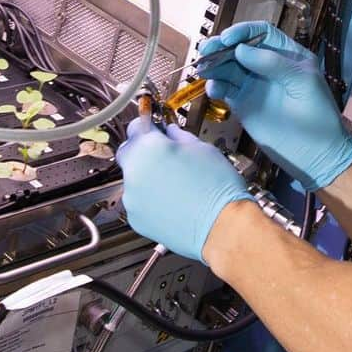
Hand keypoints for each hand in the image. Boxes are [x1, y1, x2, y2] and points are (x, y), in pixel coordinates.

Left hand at [116, 118, 252, 262]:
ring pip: (134, 179)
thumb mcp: (202, 149)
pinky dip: (150, 199)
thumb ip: (179, 136)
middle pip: (129, 152)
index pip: (135, 126)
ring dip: (148, 177)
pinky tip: (173, 200)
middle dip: (144, 151)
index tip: (154, 128)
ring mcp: (133, 198)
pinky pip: (139, 201)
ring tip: (175, 183)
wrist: (221, 226)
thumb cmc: (216, 189)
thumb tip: (171, 133)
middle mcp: (134, 172)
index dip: (148, 125)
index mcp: (149, 147)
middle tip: (166, 155)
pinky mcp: (136, 219)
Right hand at [199, 21, 351, 190]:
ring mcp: (254, 85)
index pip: (262, 34)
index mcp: (287, 56)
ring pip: (228, 67)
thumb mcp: (302, 82)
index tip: (227, 38)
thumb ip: (272, 63)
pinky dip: (216, 86)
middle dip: (221, 47)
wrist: (315, 155)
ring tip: (203, 69)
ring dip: (214, 65)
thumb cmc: (317, 116)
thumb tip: (240, 50)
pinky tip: (214, 89)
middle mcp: (268, 67)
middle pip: (240, 48)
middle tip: (206, 49)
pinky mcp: (243, 104)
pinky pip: (225, 89)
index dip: (243, 32)